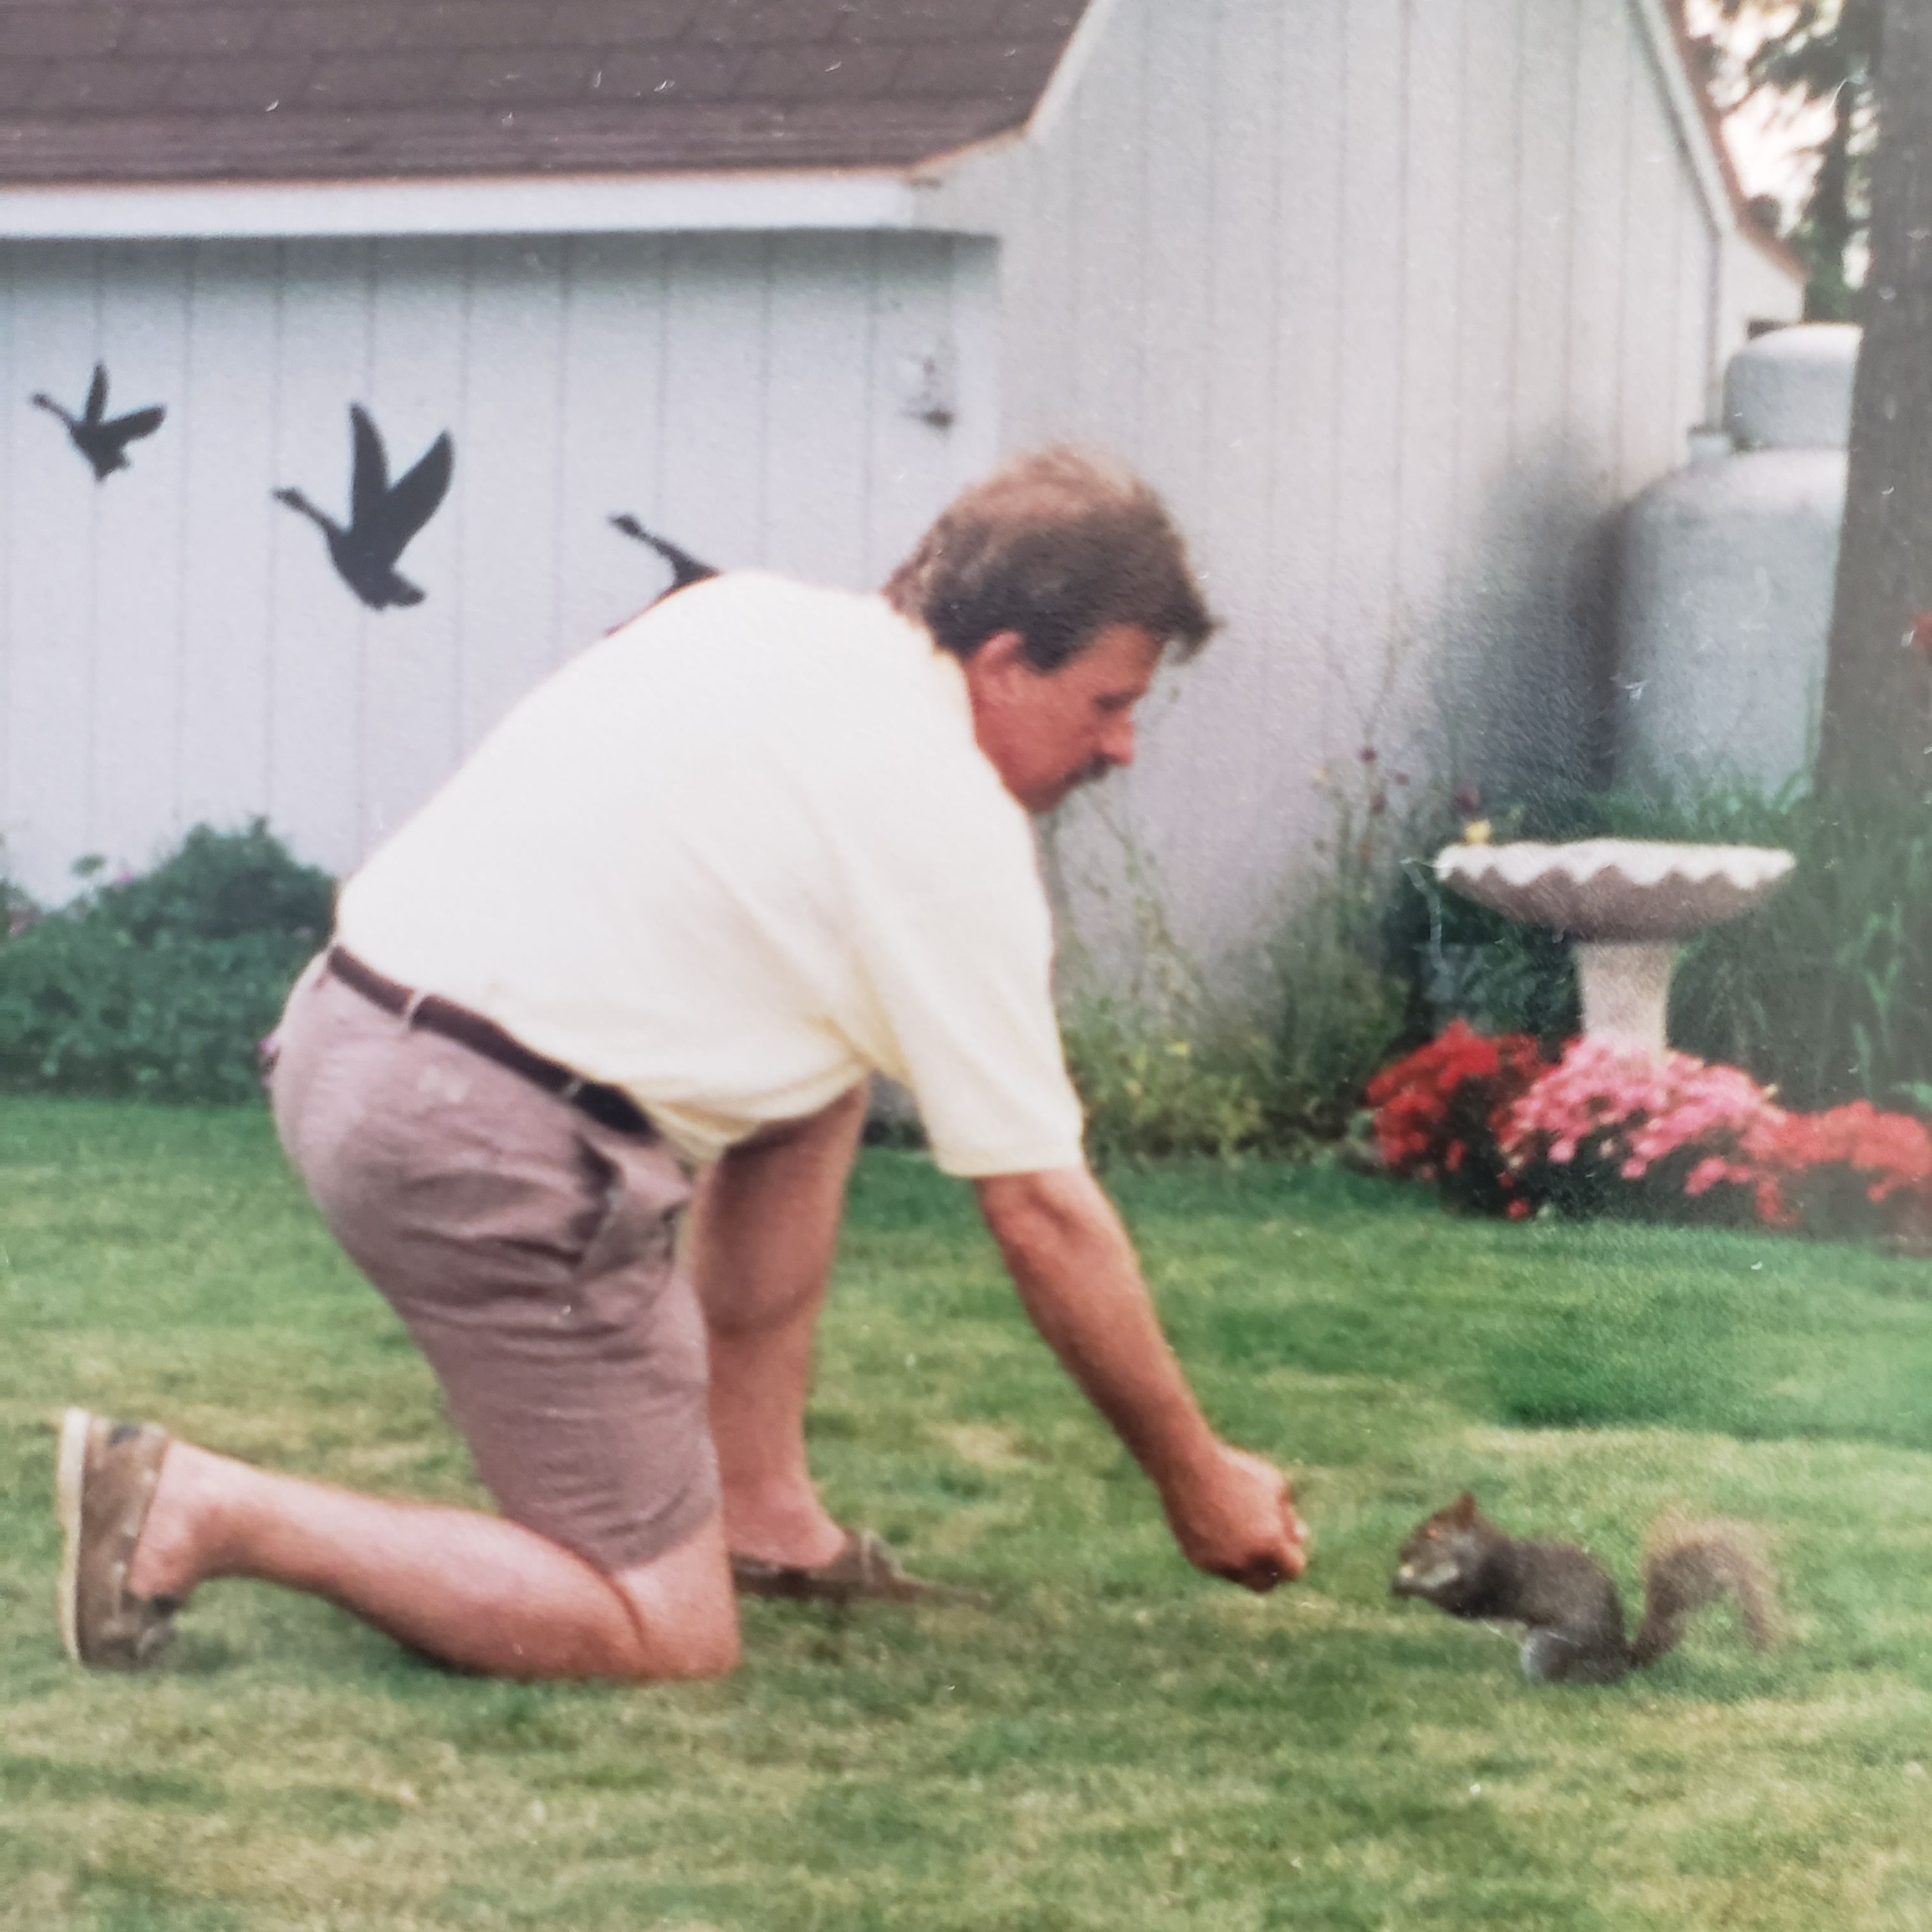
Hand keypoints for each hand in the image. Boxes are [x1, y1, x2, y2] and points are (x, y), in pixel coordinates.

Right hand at [1161, 1443, 1308, 1591]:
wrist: (1188, 1467)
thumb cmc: (1236, 1471)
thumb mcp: (1274, 1486)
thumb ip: (1289, 1516)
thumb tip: (1298, 1537)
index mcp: (1271, 1542)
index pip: (1293, 1570)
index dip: (1292, 1558)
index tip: (1285, 1547)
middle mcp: (1246, 1560)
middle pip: (1266, 1584)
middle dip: (1270, 1571)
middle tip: (1265, 1551)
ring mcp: (1220, 1563)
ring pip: (1240, 1577)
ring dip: (1245, 1563)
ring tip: (1237, 1531)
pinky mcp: (1198, 1560)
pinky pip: (1217, 1567)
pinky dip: (1221, 1555)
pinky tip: (1215, 1528)